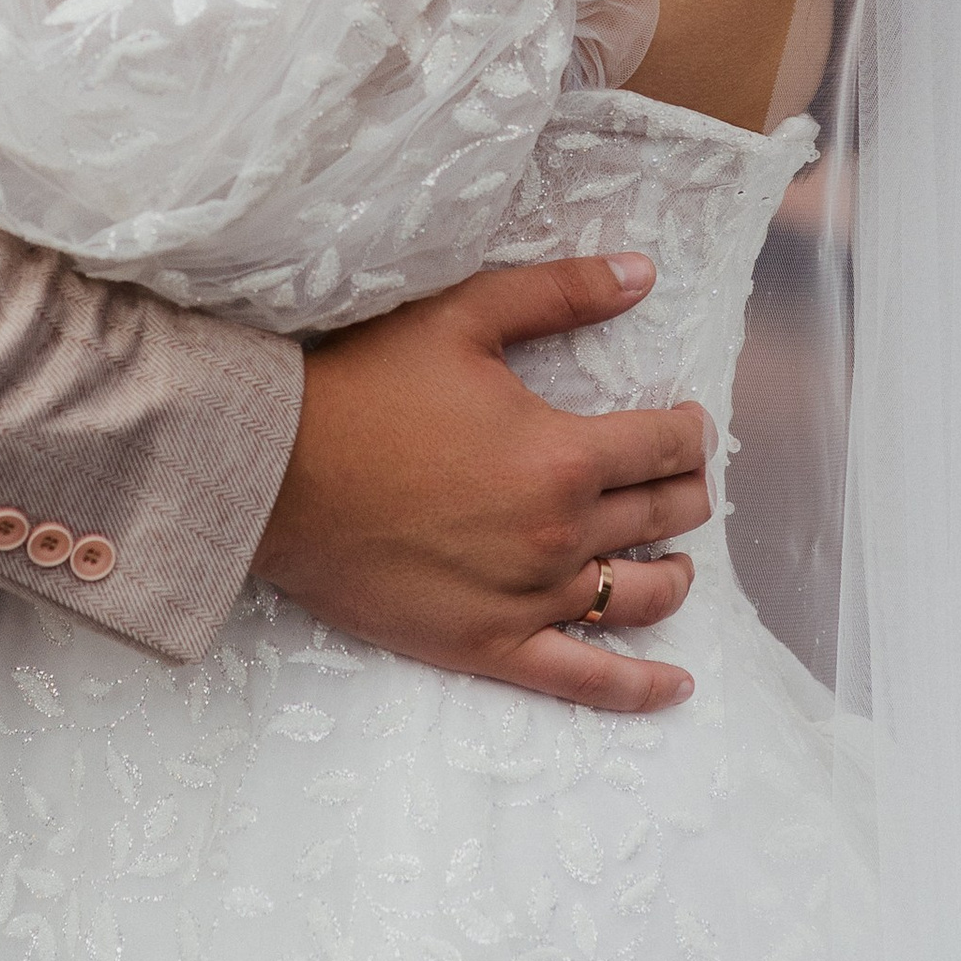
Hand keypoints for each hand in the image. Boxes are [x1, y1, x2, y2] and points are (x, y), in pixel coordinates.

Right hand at [253, 256, 712, 713]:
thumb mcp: (462, 316)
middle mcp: (560, 535)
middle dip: (683, 492)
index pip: (666, 447)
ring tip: (673, 558)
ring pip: (640, 596)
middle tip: (676, 478)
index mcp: (564, 454)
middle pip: (664, 518)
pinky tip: (678, 685)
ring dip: (673, 572)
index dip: (686, 431)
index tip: (683, 422)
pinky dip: (640, 688)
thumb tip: (643, 272)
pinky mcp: (487, 646)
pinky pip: (585, 681)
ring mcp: (528, 599)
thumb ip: (559, 293)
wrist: (274, 472)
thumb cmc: (362, 385)